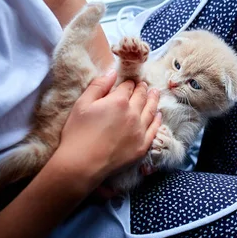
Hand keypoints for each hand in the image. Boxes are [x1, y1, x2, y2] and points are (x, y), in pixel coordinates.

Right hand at [49, 69, 160, 189]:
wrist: (82, 164)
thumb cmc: (78, 133)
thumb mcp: (82, 104)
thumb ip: (98, 86)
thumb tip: (112, 73)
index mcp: (118, 101)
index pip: (127, 87)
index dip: (128, 83)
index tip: (130, 82)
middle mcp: (133, 113)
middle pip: (141, 97)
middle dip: (143, 89)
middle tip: (145, 85)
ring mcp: (139, 131)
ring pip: (151, 111)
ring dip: (154, 100)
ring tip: (155, 93)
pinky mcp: (142, 146)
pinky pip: (154, 130)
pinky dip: (157, 120)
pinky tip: (158, 115)